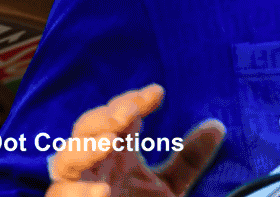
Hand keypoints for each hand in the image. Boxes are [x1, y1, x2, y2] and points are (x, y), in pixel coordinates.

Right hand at [46, 84, 224, 196]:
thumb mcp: (169, 185)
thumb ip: (188, 159)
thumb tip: (216, 126)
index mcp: (115, 150)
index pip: (119, 115)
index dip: (132, 100)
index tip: (157, 93)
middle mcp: (94, 163)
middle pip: (86, 128)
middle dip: (104, 117)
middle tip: (128, 112)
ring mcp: (78, 185)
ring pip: (65, 160)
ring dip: (85, 148)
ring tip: (109, 142)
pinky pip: (63, 195)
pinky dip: (78, 192)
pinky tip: (102, 190)